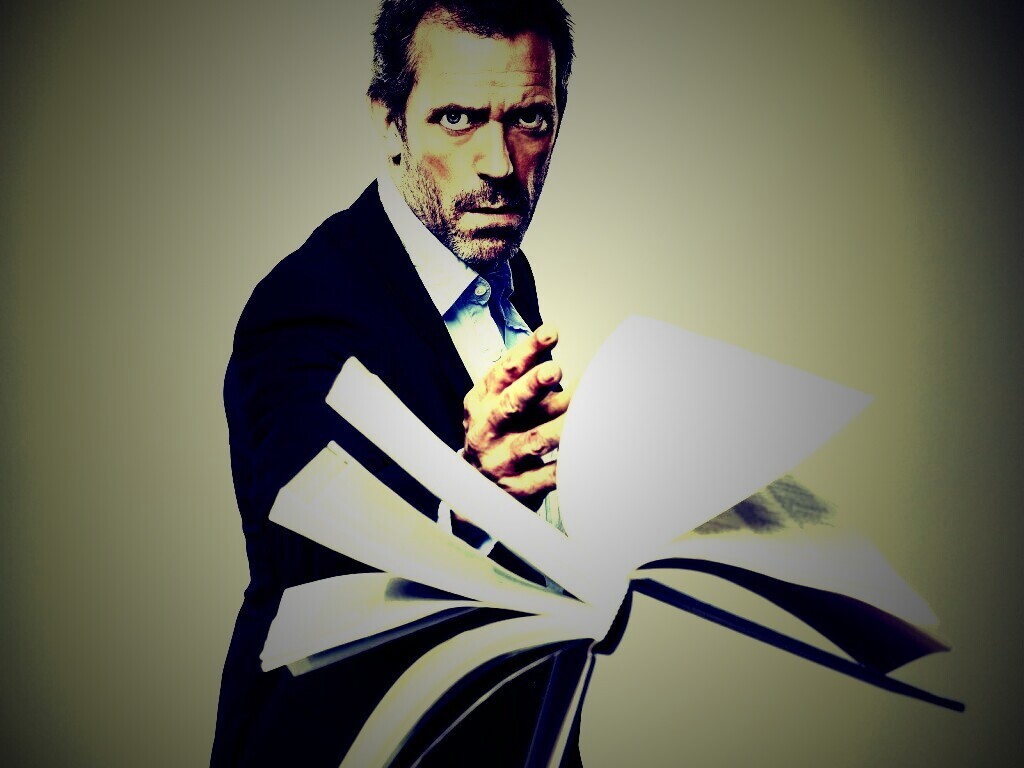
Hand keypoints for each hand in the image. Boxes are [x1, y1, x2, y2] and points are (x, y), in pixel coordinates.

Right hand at [462, 324, 570, 505]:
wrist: (476, 487)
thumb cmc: (500, 430)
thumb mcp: (502, 399)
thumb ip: (526, 374)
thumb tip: (553, 336)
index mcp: (483, 401)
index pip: (504, 370)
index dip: (527, 351)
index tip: (551, 333)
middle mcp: (488, 428)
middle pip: (511, 405)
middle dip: (532, 386)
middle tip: (555, 369)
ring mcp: (502, 460)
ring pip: (532, 443)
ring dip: (557, 428)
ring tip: (582, 415)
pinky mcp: (519, 487)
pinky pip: (546, 478)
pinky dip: (565, 467)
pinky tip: (584, 456)